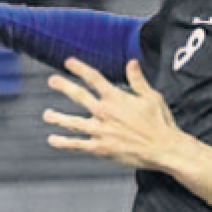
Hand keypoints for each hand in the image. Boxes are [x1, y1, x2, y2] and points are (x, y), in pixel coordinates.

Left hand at [44, 58, 186, 171]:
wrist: (163, 149)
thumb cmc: (160, 123)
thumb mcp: (152, 96)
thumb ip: (137, 80)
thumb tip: (131, 62)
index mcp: (116, 97)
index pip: (94, 78)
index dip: (79, 68)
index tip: (68, 62)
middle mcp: (104, 112)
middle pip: (78, 95)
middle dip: (63, 86)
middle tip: (52, 80)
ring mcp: (100, 131)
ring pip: (72, 122)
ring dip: (58, 117)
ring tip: (47, 115)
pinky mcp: (100, 148)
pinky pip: (77, 145)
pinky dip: (63, 143)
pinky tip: (53, 140)